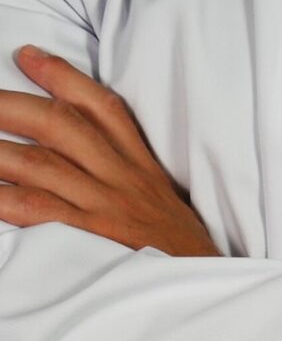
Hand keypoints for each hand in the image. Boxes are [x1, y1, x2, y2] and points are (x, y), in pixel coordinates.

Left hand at [0, 45, 220, 256]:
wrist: (201, 282)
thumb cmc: (181, 249)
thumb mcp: (165, 201)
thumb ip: (133, 174)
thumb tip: (88, 157)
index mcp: (142, 167)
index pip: (104, 109)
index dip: (62, 77)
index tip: (28, 58)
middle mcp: (123, 179)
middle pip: (62, 125)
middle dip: (12, 106)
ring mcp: (106, 207)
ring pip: (41, 163)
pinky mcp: (94, 237)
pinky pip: (41, 209)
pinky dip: (6, 198)